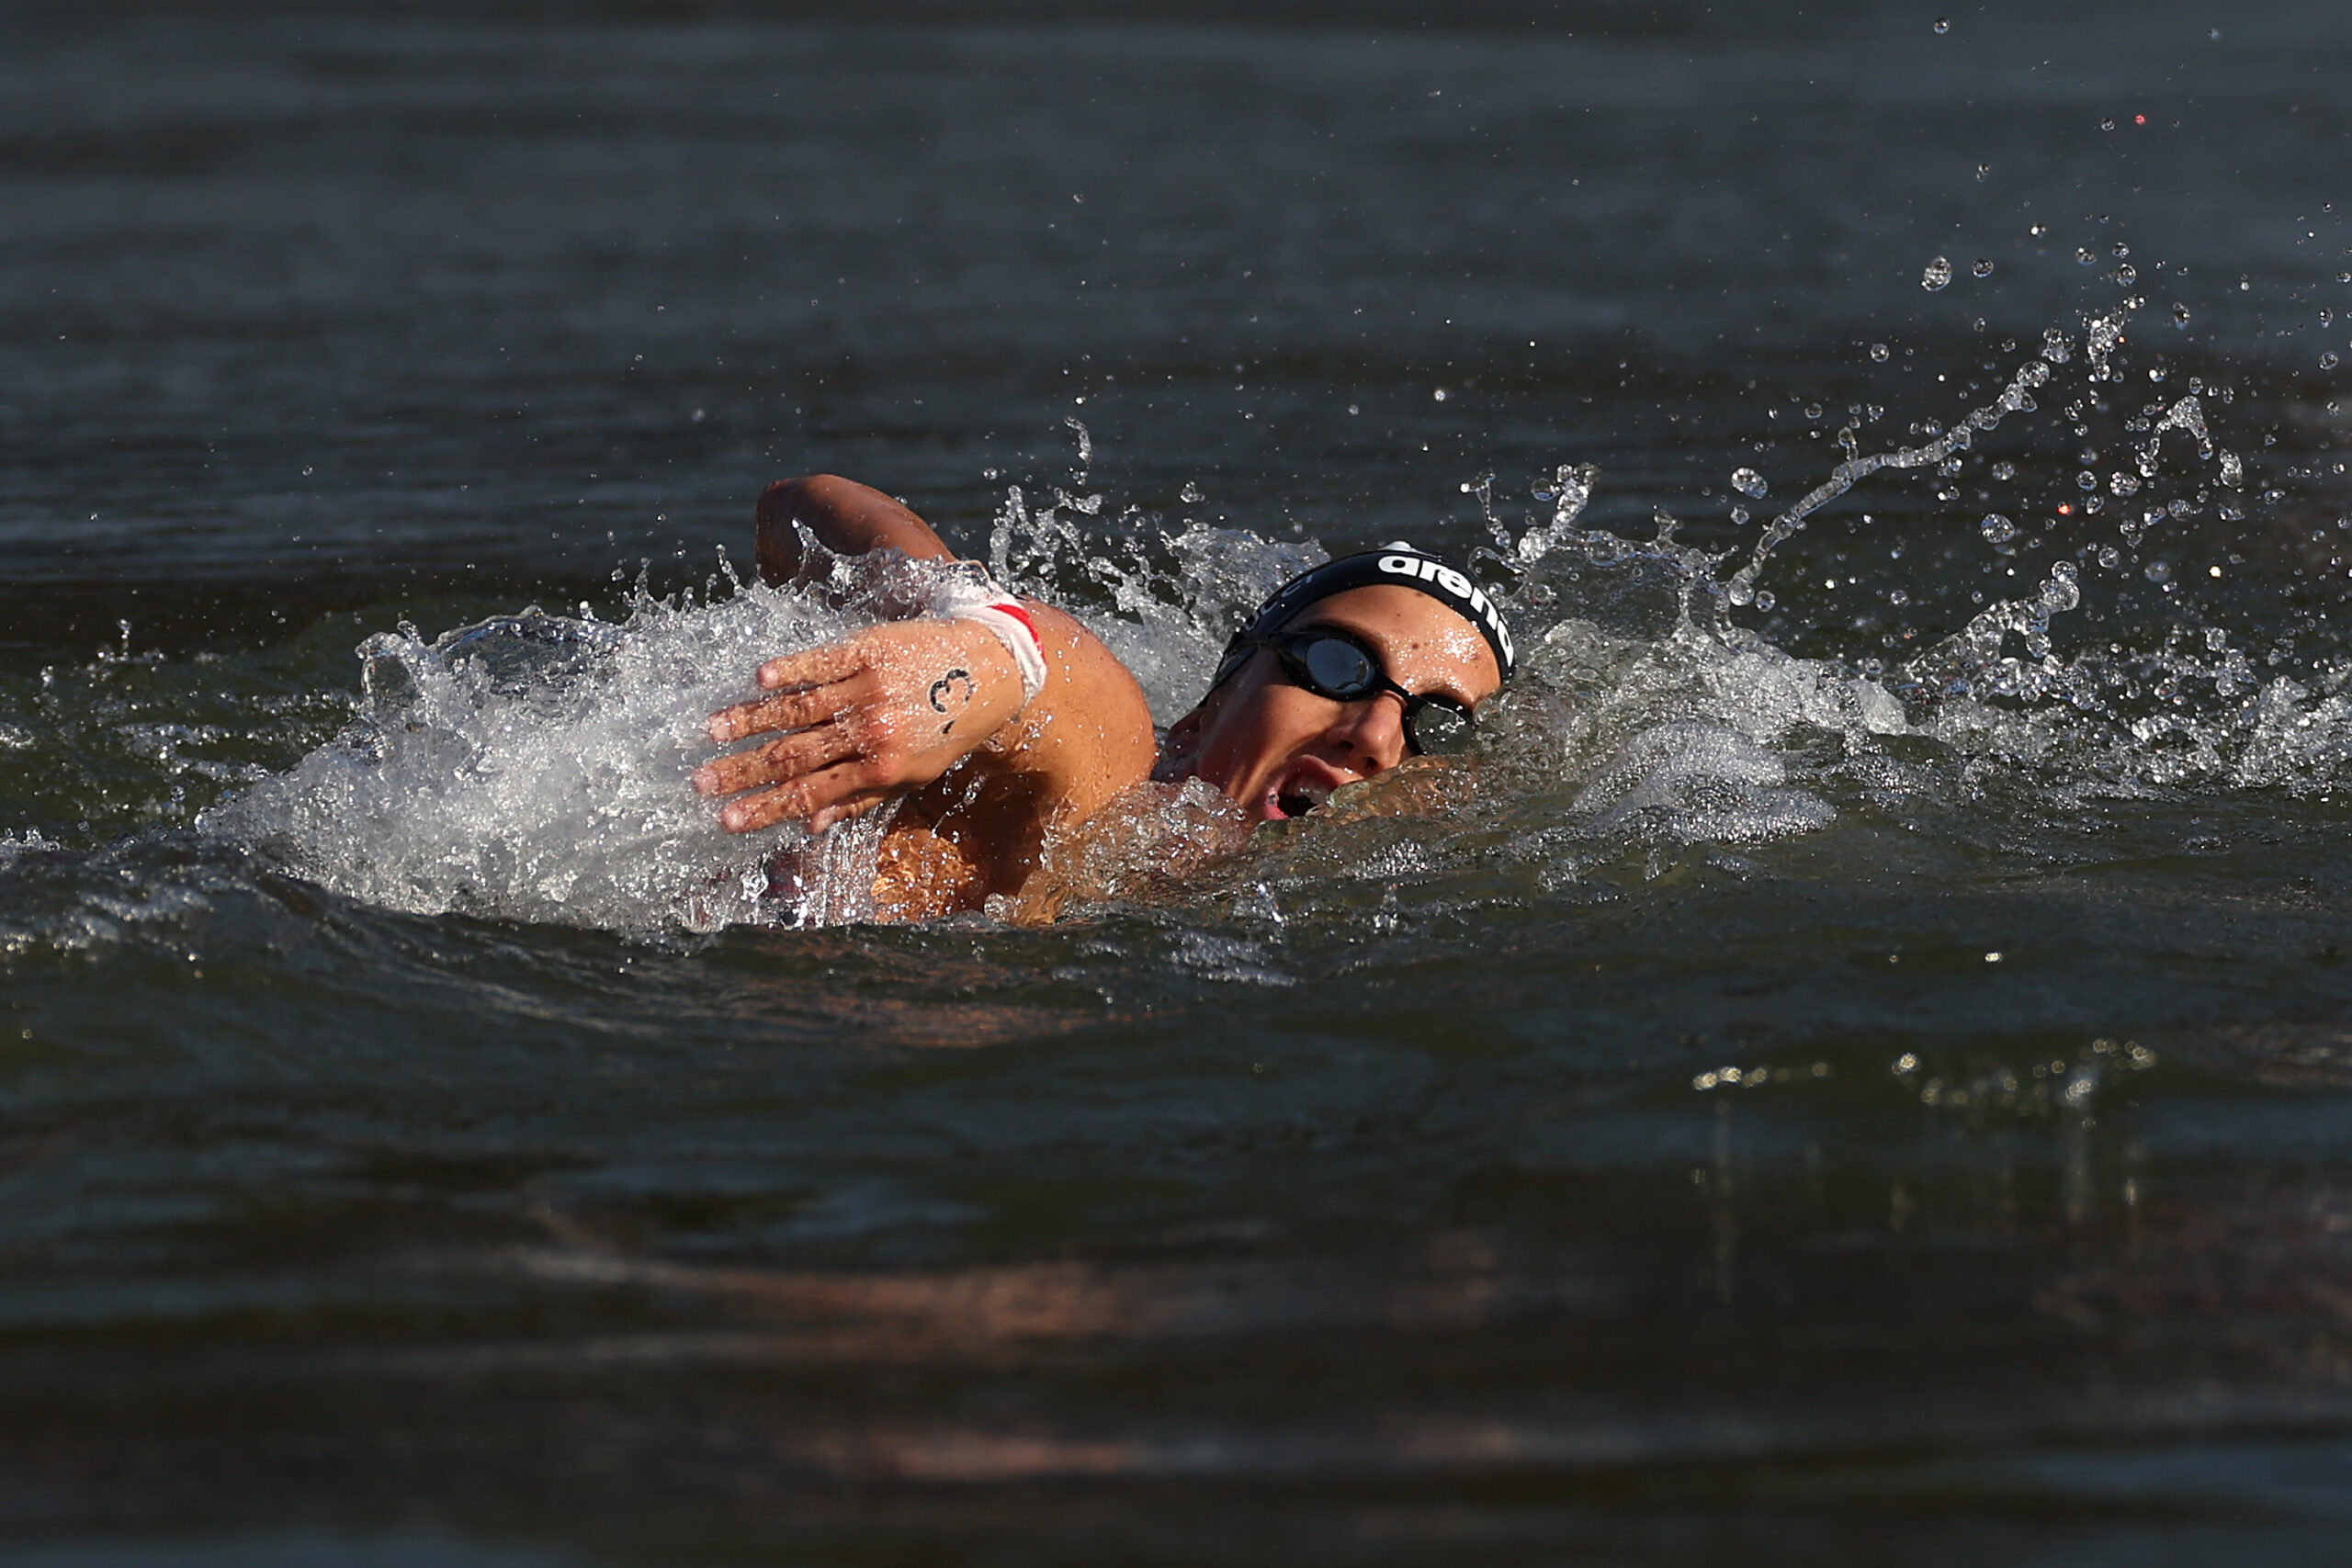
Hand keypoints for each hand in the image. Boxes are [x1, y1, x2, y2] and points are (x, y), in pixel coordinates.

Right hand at [693, 619, 1023, 834]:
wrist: (989, 671)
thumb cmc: (948, 729)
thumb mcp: (914, 776)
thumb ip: (858, 800)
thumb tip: (809, 825)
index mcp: (880, 769)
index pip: (810, 793)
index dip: (765, 808)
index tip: (727, 819)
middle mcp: (871, 731)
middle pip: (795, 755)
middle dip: (743, 771)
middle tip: (700, 781)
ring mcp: (868, 688)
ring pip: (799, 708)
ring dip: (751, 720)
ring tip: (711, 730)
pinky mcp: (869, 650)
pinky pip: (822, 662)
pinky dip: (790, 670)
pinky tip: (758, 679)